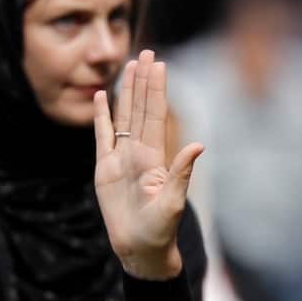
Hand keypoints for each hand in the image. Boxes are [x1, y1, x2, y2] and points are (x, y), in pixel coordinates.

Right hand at [94, 50, 202, 279]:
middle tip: (147, 52)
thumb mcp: (173, 202)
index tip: (160, 64)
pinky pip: (102, 136)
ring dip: (126, 92)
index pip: (156, 115)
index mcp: (155, 157)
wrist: (141, 248)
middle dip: (144, 81)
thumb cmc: (160, 230)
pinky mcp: (105, 169)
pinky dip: (102, 116)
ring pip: (124, 117)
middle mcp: (140, 152)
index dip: (157, 90)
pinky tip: (103, 96)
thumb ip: (182, 173)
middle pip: (141, 108)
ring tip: (129, 67)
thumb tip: (199, 146)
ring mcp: (122, 158)